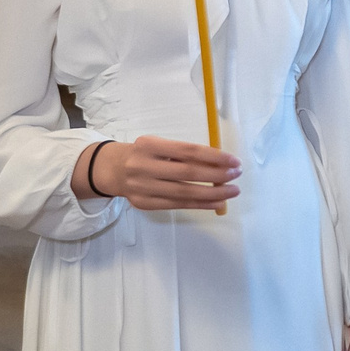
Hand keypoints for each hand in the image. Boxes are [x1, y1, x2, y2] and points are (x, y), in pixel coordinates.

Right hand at [80, 136, 240, 211]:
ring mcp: (141, 187)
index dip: (214, 157)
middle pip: (188, 173)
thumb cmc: (146, 155)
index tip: (234, 161)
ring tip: (232, 191)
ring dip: (213, 193)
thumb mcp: (160, 146)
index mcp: (149, 145)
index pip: (188, 151)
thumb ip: (185, 154)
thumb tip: (221, 164)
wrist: (113, 170)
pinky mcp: (143, 204)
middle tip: (236, 175)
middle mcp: (142, 166)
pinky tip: (217, 203)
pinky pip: (177, 205)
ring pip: (184, 193)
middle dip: (217, 175)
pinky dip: (200, 204)